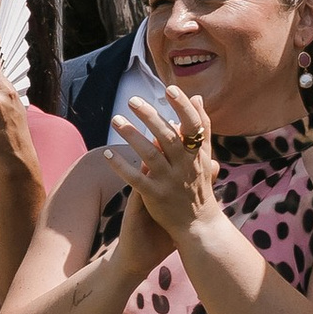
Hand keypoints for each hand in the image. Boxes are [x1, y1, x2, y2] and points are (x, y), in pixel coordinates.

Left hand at [109, 84, 217, 248]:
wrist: (198, 225)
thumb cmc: (199, 185)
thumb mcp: (205, 156)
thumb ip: (202, 127)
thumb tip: (198, 97)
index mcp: (197, 154)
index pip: (193, 125)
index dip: (183, 106)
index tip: (170, 88)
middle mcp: (185, 165)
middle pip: (167, 136)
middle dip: (150, 116)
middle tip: (132, 100)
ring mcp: (170, 181)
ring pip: (150, 154)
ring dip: (132, 135)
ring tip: (115, 119)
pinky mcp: (155, 196)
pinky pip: (135, 179)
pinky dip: (121, 166)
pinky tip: (107, 152)